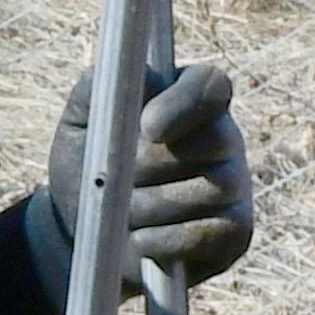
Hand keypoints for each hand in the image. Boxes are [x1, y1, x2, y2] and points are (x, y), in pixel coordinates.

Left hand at [53, 59, 257, 285]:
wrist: (84, 235)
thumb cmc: (86, 169)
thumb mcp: (78, 126)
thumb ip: (97, 90)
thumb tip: (138, 73)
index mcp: (189, 102)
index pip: (209, 86)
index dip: (183, 105)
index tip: (147, 128)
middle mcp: (223, 139)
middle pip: (205, 145)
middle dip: (147, 170)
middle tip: (115, 181)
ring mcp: (235, 187)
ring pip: (204, 192)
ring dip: (148, 207)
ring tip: (123, 213)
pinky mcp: (236, 232)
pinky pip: (204, 233)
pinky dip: (163, 240)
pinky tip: (141, 239)